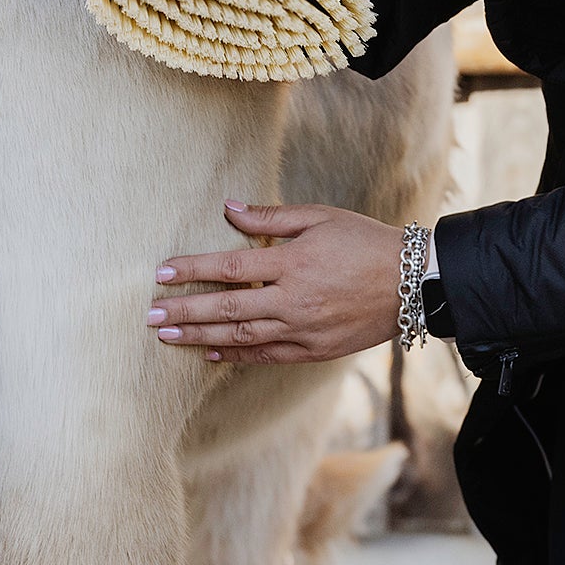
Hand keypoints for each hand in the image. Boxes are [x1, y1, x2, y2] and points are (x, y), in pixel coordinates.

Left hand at [147, 201, 401, 364]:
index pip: (230, 268)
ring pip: (241, 336)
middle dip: (184, 312)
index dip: (192, 270)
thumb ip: (271, 218)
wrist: (413, 283)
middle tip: (150, 316)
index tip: (161, 273)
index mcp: (293, 263)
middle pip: (226, 308)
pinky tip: (211, 353)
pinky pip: (267, 355)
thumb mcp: (320, 217)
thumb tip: (229, 208)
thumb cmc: (365, 242)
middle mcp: (293, 300)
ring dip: (201, 336)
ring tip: (168, 336)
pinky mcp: (315, 350)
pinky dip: (236, 355)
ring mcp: (303, 329)